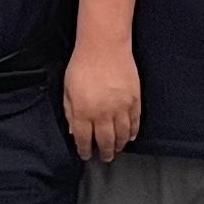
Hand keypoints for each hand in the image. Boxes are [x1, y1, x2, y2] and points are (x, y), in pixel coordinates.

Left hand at [64, 41, 141, 162]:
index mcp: (83, 111)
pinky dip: (133, 132)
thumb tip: (74, 131)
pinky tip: (130, 137)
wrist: (104, 46)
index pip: (84, 139)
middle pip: (105, 141)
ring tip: (117, 149)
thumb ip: (70, 112)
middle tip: (105, 157)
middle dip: (105, 153)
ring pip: (122, 135)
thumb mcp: (67, 89)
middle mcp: (102, 113)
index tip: (86, 155)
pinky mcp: (134, 100)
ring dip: (119, 145)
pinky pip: (135, 122)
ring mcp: (120, 108)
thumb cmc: (82, 65)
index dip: (84, 150)